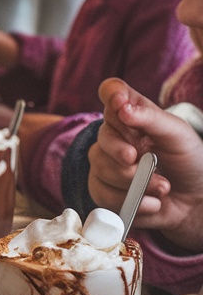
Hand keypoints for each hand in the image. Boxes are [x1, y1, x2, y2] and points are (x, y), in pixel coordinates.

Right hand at [88, 77, 202, 248]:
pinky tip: (152, 203)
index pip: (111, 92)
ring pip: (102, 168)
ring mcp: (107, 164)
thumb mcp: (177, 134)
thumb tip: (123, 108)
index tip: (122, 105)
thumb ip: (151, 118)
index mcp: (131, 114)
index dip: (112, 94)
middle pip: (103, 136)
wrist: (195, 201)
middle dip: (120, 150)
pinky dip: (131, 202)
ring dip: (135, 182)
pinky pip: (104, 194)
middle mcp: (115, 136)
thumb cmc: (188, 161)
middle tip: (136, 158)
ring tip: (163, 188)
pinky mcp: (105, 191)